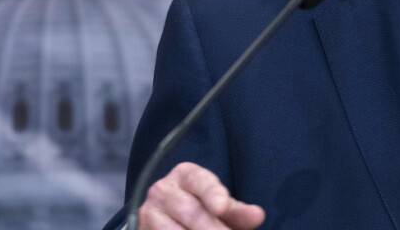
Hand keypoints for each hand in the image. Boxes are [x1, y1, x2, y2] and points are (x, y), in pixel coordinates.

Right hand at [138, 162, 265, 228]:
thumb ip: (237, 211)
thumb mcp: (220, 206)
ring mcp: (148, 212)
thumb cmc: (202, 207)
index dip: (213, 193)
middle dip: (212, 228)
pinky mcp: (141, 229)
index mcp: (186, 174)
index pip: (201, 181)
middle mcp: (163, 189)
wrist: (168, 219)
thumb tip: (258, 216)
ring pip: (173, 229)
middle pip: (191, 211)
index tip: (222, 207)